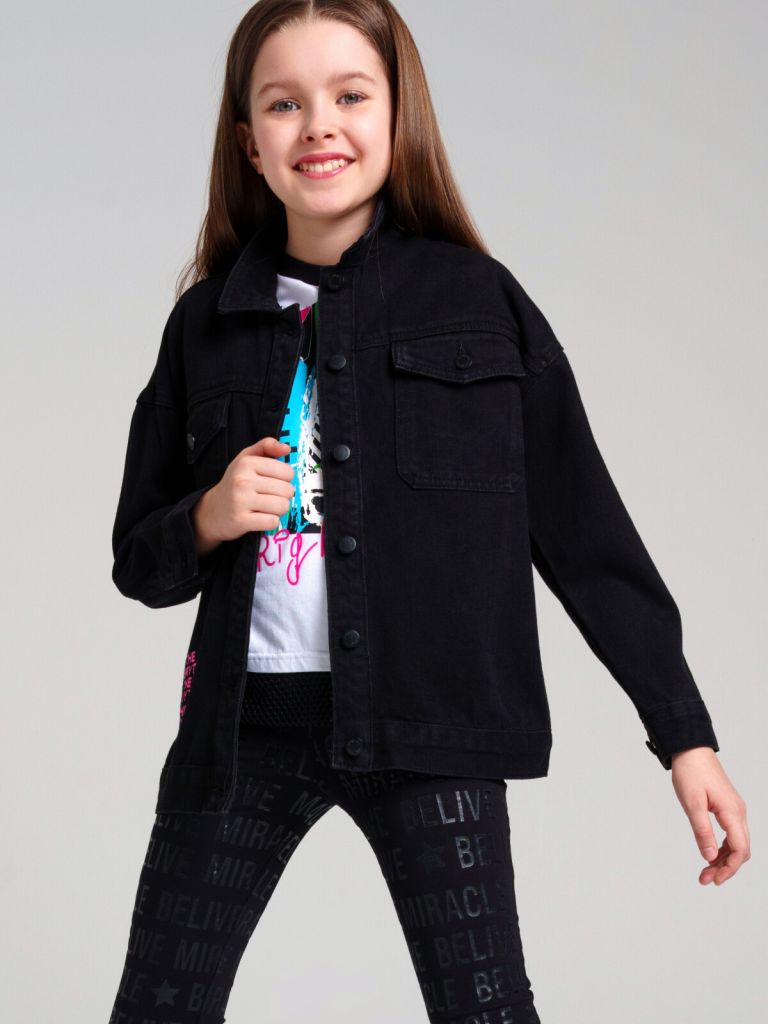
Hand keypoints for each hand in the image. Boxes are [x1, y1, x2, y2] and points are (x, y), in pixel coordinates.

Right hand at [192, 437, 294, 554]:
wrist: (213, 510)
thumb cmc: (235, 483)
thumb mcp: (246, 459)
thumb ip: (267, 447)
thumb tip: (286, 449)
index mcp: (246, 463)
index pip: (287, 472)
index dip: (285, 480)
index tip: (274, 482)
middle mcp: (242, 480)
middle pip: (287, 491)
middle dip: (283, 496)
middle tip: (269, 497)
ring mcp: (240, 501)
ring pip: (282, 506)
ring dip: (278, 510)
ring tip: (266, 507)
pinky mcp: (241, 520)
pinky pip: (273, 522)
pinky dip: (270, 522)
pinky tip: (260, 517)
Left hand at [670, 747, 750, 885]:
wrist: (690, 749)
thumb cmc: (690, 772)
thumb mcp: (692, 804)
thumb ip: (702, 831)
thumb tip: (710, 857)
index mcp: (732, 812)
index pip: (740, 849)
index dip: (729, 868)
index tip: (713, 879)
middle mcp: (738, 812)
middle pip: (741, 849)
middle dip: (726, 868)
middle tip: (705, 879)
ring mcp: (734, 809)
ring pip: (737, 843)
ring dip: (723, 859)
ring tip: (705, 871)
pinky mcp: (727, 807)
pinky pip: (731, 833)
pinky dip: (722, 847)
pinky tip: (709, 853)